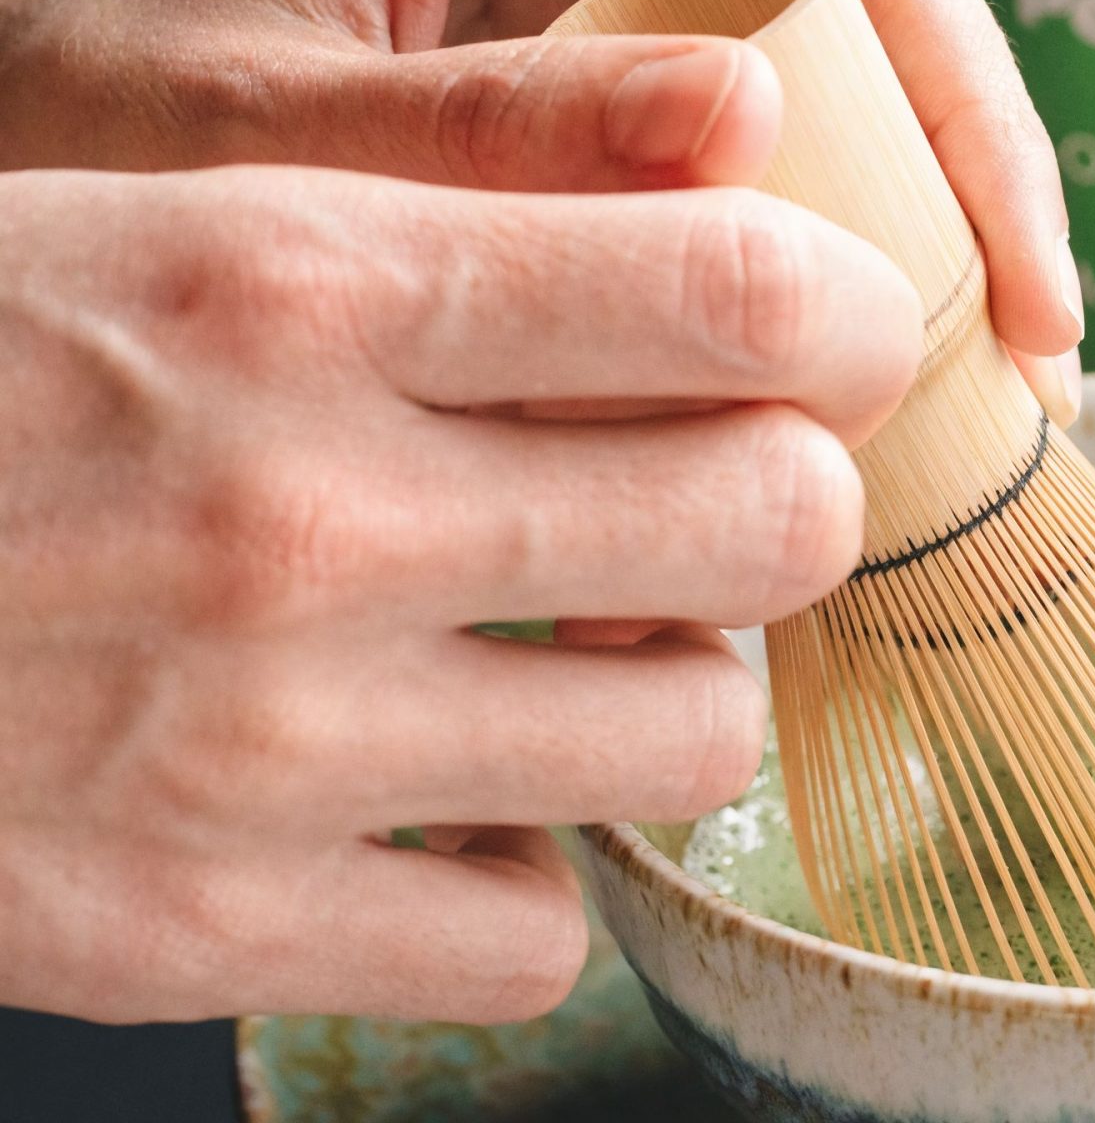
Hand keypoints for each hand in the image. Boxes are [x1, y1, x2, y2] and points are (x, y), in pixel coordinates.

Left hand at [0, 0, 1082, 417]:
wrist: (13, 165)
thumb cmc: (91, 110)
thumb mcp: (256, 124)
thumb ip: (473, 128)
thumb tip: (749, 130)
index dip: (964, 90)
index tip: (1013, 283)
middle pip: (886, 47)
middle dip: (969, 220)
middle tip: (1019, 395)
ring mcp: (626, 53)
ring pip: (846, 154)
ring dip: (902, 303)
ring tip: (945, 459)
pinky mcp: (617, 165)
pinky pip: (759, 238)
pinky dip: (795, 355)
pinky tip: (810, 461)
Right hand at [0, 165, 919, 1023]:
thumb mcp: (171, 233)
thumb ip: (443, 256)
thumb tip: (736, 300)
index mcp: (291, 278)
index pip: (737, 283)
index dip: (852, 323)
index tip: (843, 345)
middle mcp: (299, 509)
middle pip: (780, 520)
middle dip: (786, 511)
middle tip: (721, 504)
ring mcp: (262, 743)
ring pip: (698, 743)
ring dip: (671, 703)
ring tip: (574, 662)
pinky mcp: (205, 929)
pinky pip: (537, 933)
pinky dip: (517, 879)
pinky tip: (438, 811)